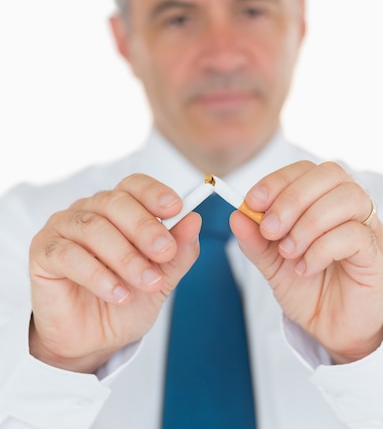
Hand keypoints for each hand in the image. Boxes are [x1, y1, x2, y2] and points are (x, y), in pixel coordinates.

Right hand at [29, 174, 200, 372]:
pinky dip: (97, 274)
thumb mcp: (161, 279)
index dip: (154, 193)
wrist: (92, 341)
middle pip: (115, 203)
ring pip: (94, 228)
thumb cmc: (124, 301)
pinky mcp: (43, 251)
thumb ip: (178, 252)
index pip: (134, 185)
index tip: (176, 208)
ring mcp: (63, 227)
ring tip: (146, 282)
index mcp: (118, 209)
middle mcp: (89, 210)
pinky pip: (69, 254)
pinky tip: (117, 293)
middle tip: (164, 252)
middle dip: (145, 228)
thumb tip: (194, 221)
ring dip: (125, 257)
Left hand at [230, 161, 382, 362]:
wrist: (331, 328)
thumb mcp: (270, 261)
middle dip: (292, 199)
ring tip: (288, 251)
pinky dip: (322, 249)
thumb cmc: (306, 286)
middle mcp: (348, 205)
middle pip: (329, 174)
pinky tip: (305, 268)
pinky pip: (354, 235)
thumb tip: (236, 215)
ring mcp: (367, 226)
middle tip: (270, 230)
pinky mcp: (375, 253)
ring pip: (347, 198)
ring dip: (309, 223)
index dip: (277, 181)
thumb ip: (254, 238)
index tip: (253, 203)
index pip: (304, 169)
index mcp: (322, 198)